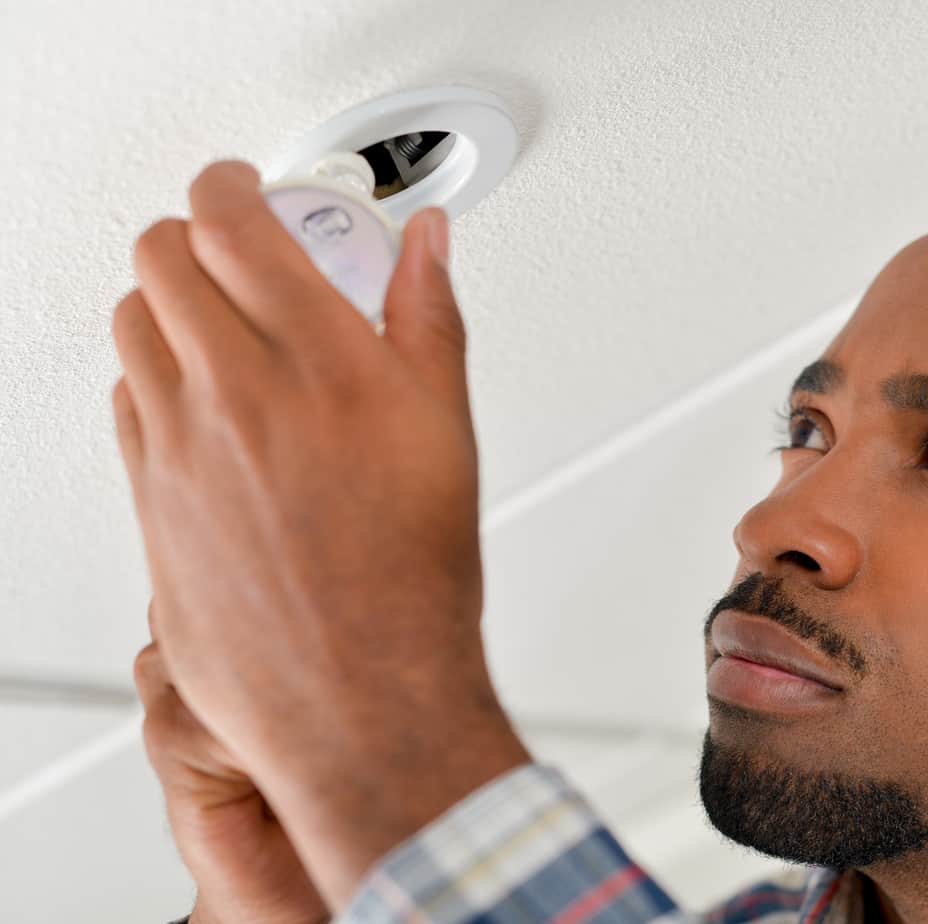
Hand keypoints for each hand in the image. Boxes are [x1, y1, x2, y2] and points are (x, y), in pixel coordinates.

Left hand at [112, 161, 530, 909]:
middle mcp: (233, 393)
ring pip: (130, 323)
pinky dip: (153, 374)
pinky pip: (125, 401)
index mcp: (317, 361)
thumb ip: (428, 315)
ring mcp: (179, 448)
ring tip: (220, 321)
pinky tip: (202, 396)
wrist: (363, 692)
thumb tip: (426, 245)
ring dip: (167, 300)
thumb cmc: (412, 575)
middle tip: (234, 247)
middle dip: (193, 232)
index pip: (230, 221)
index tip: (245, 185)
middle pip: (159, 256)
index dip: (230, 183)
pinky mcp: (149, 499)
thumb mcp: (447, 427)